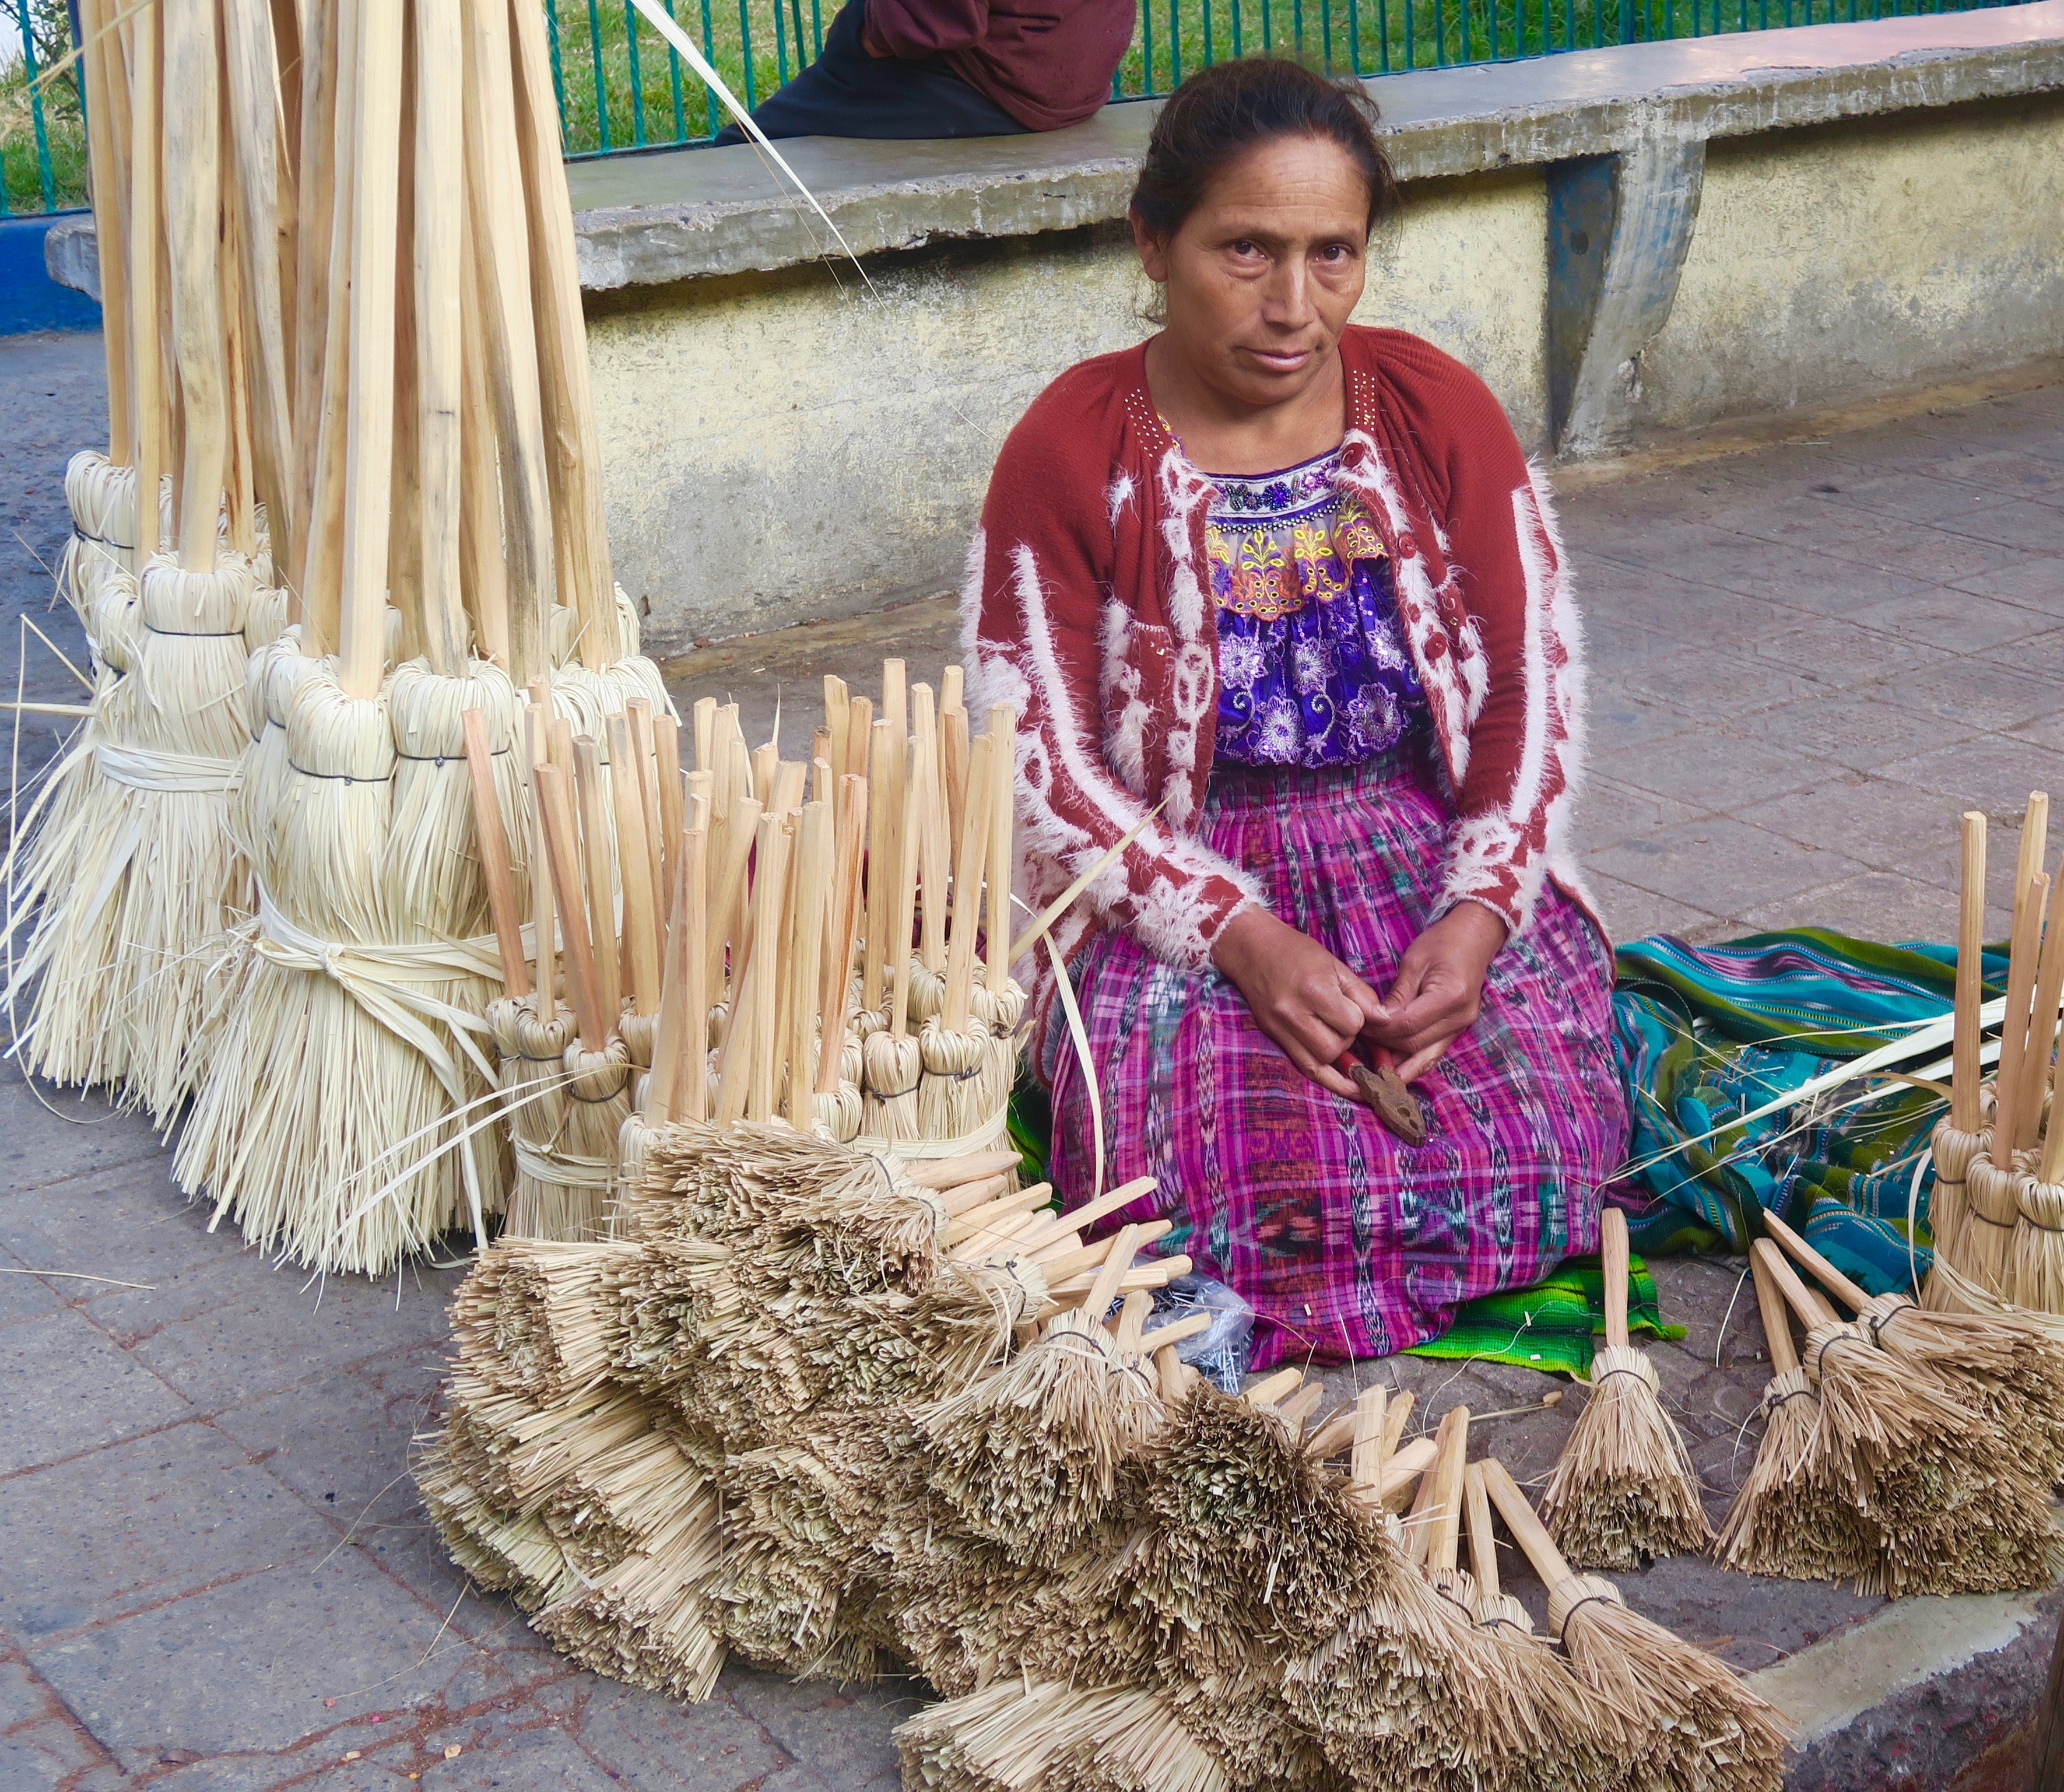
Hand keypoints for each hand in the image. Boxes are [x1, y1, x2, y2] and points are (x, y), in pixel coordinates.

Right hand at [1212, 907, 1387, 1100]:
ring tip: (1334, 1033)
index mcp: (1314, 989)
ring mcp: (1281, 1028)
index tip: (1356, 1008)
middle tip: (1343, 1020)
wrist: (1253, 950)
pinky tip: (1351, 1089)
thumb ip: (1362, 995)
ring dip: (1337, 1051)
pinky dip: (1331, 1081)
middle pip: (1338, 1045)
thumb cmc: (1297, 952)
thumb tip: (1386, 1021)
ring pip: (1323, 1060)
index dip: (1361, 1018)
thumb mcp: (1335, 965)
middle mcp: (1295, 1013)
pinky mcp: (1275, 1037)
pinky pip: (1306, 1068)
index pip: (1353, 1023)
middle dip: (1348, 1037)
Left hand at [1365, 901, 1506, 1081]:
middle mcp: (1460, 1017)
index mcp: (1450, 996)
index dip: (1381, 1030)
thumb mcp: (1414, 963)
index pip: (1408, 1024)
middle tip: (1360, 1042)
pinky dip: (1415, 1062)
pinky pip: (1435, 1052)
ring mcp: (1463, 1026)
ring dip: (1399, 1063)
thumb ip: (1397, 995)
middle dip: (1385, 1046)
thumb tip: (1377, 1021)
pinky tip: (1396, 1070)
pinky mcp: (1459, 1029)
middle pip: (1415, 1044)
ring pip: (1425, 1056)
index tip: (1360, 1027)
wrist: (1475, 937)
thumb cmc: (1443, 943)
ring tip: (1373, 1067)